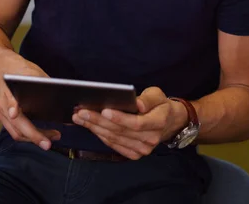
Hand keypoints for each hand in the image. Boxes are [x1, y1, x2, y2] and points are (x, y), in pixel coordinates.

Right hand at [0, 53, 60, 150]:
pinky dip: (30, 135)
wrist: (2, 69)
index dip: (12, 107)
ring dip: (34, 138)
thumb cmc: (20, 70)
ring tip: (52, 138)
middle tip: (48, 143)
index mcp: (8, 91)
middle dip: (33, 135)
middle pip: (16, 125)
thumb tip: (61, 93)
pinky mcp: (5, 119)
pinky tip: (43, 135)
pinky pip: (17, 132)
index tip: (15, 113)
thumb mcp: (32, 71)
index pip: (10, 101)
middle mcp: (3, 105)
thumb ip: (42, 82)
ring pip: (17, 133)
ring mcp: (2, 114)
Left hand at [72, 86, 187, 159]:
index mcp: (158, 122)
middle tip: (81, 111)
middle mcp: (150, 140)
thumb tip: (137, 104)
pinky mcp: (134, 154)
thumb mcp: (157, 95)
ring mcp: (142, 150)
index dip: (119, 118)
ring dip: (94, 128)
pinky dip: (100, 135)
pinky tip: (90, 126)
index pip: (136, 123)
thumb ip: (148, 99)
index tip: (104, 110)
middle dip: (98, 121)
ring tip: (79, 117)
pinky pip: (114, 145)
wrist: (168, 122)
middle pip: (120, 132)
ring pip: (114, 139)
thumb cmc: (159, 104)